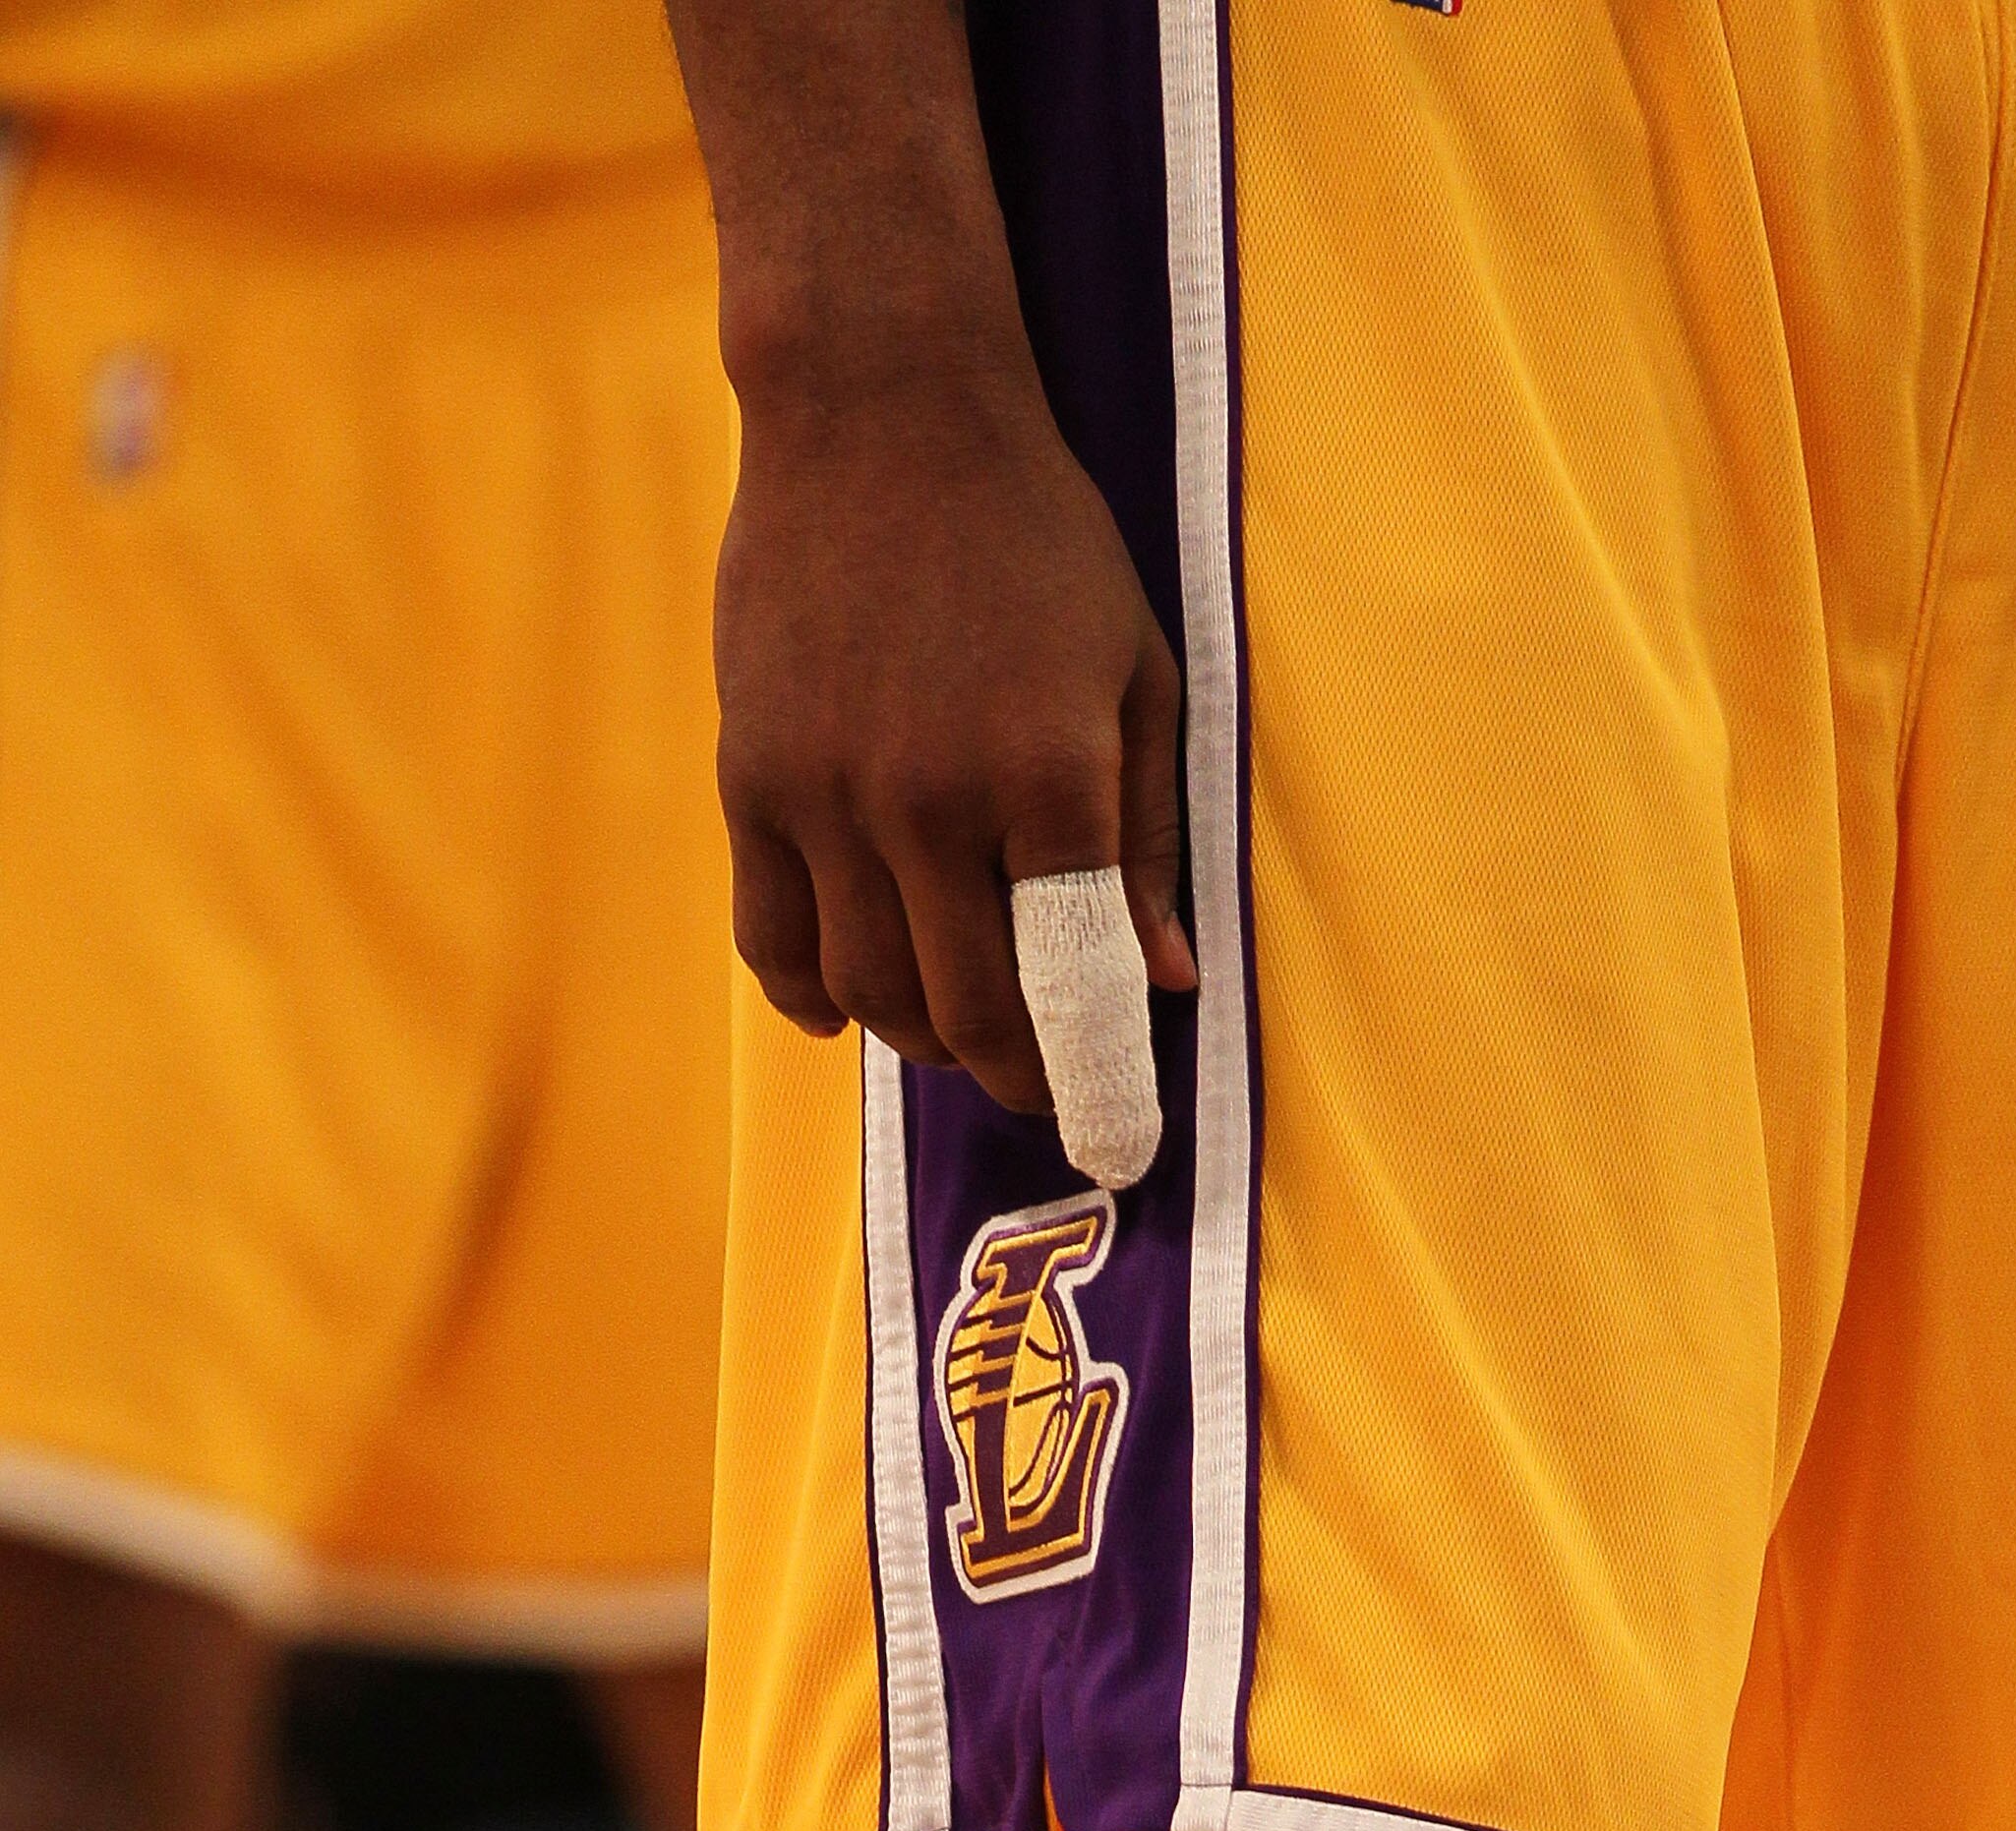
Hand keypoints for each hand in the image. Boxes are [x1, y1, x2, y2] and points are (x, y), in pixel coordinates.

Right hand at [712, 336, 1197, 1120]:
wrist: (877, 405)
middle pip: (963, 1017)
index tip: (1117, 1146)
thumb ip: (1146, 838)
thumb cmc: (1036, 538)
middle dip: (1011, 1074)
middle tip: (1039, 1076)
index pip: (1073, 994)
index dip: (1097, 1090)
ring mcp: (826, 793)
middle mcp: (930, 804)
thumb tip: (1169, 984)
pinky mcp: (751, 774)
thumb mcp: (1136, 675)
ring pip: (866, 994)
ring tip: (954, 1020)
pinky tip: (849, 999)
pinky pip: (771, 940)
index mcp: (1047, 783)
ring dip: (916, 1036)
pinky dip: (812, 995)